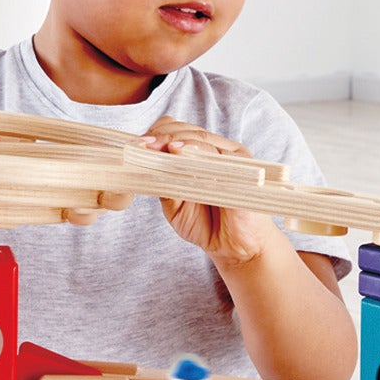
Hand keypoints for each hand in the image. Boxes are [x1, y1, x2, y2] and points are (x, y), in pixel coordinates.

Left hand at [141, 118, 276, 265]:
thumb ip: (163, 182)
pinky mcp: (244, 167)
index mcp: (200, 155)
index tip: (135, 144)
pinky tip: (177, 153)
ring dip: (174, 141)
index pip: (177, 132)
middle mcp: (217, 151)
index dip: (156, 134)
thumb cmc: (206, 224)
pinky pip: (218, 155)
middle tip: (141, 145)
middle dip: (161, 136)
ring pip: (200, 138)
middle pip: (187, 131)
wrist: (235, 248)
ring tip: (155, 148)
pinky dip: (196, 152)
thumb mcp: (174, 204)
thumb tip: (143, 162)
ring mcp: (232, 157)